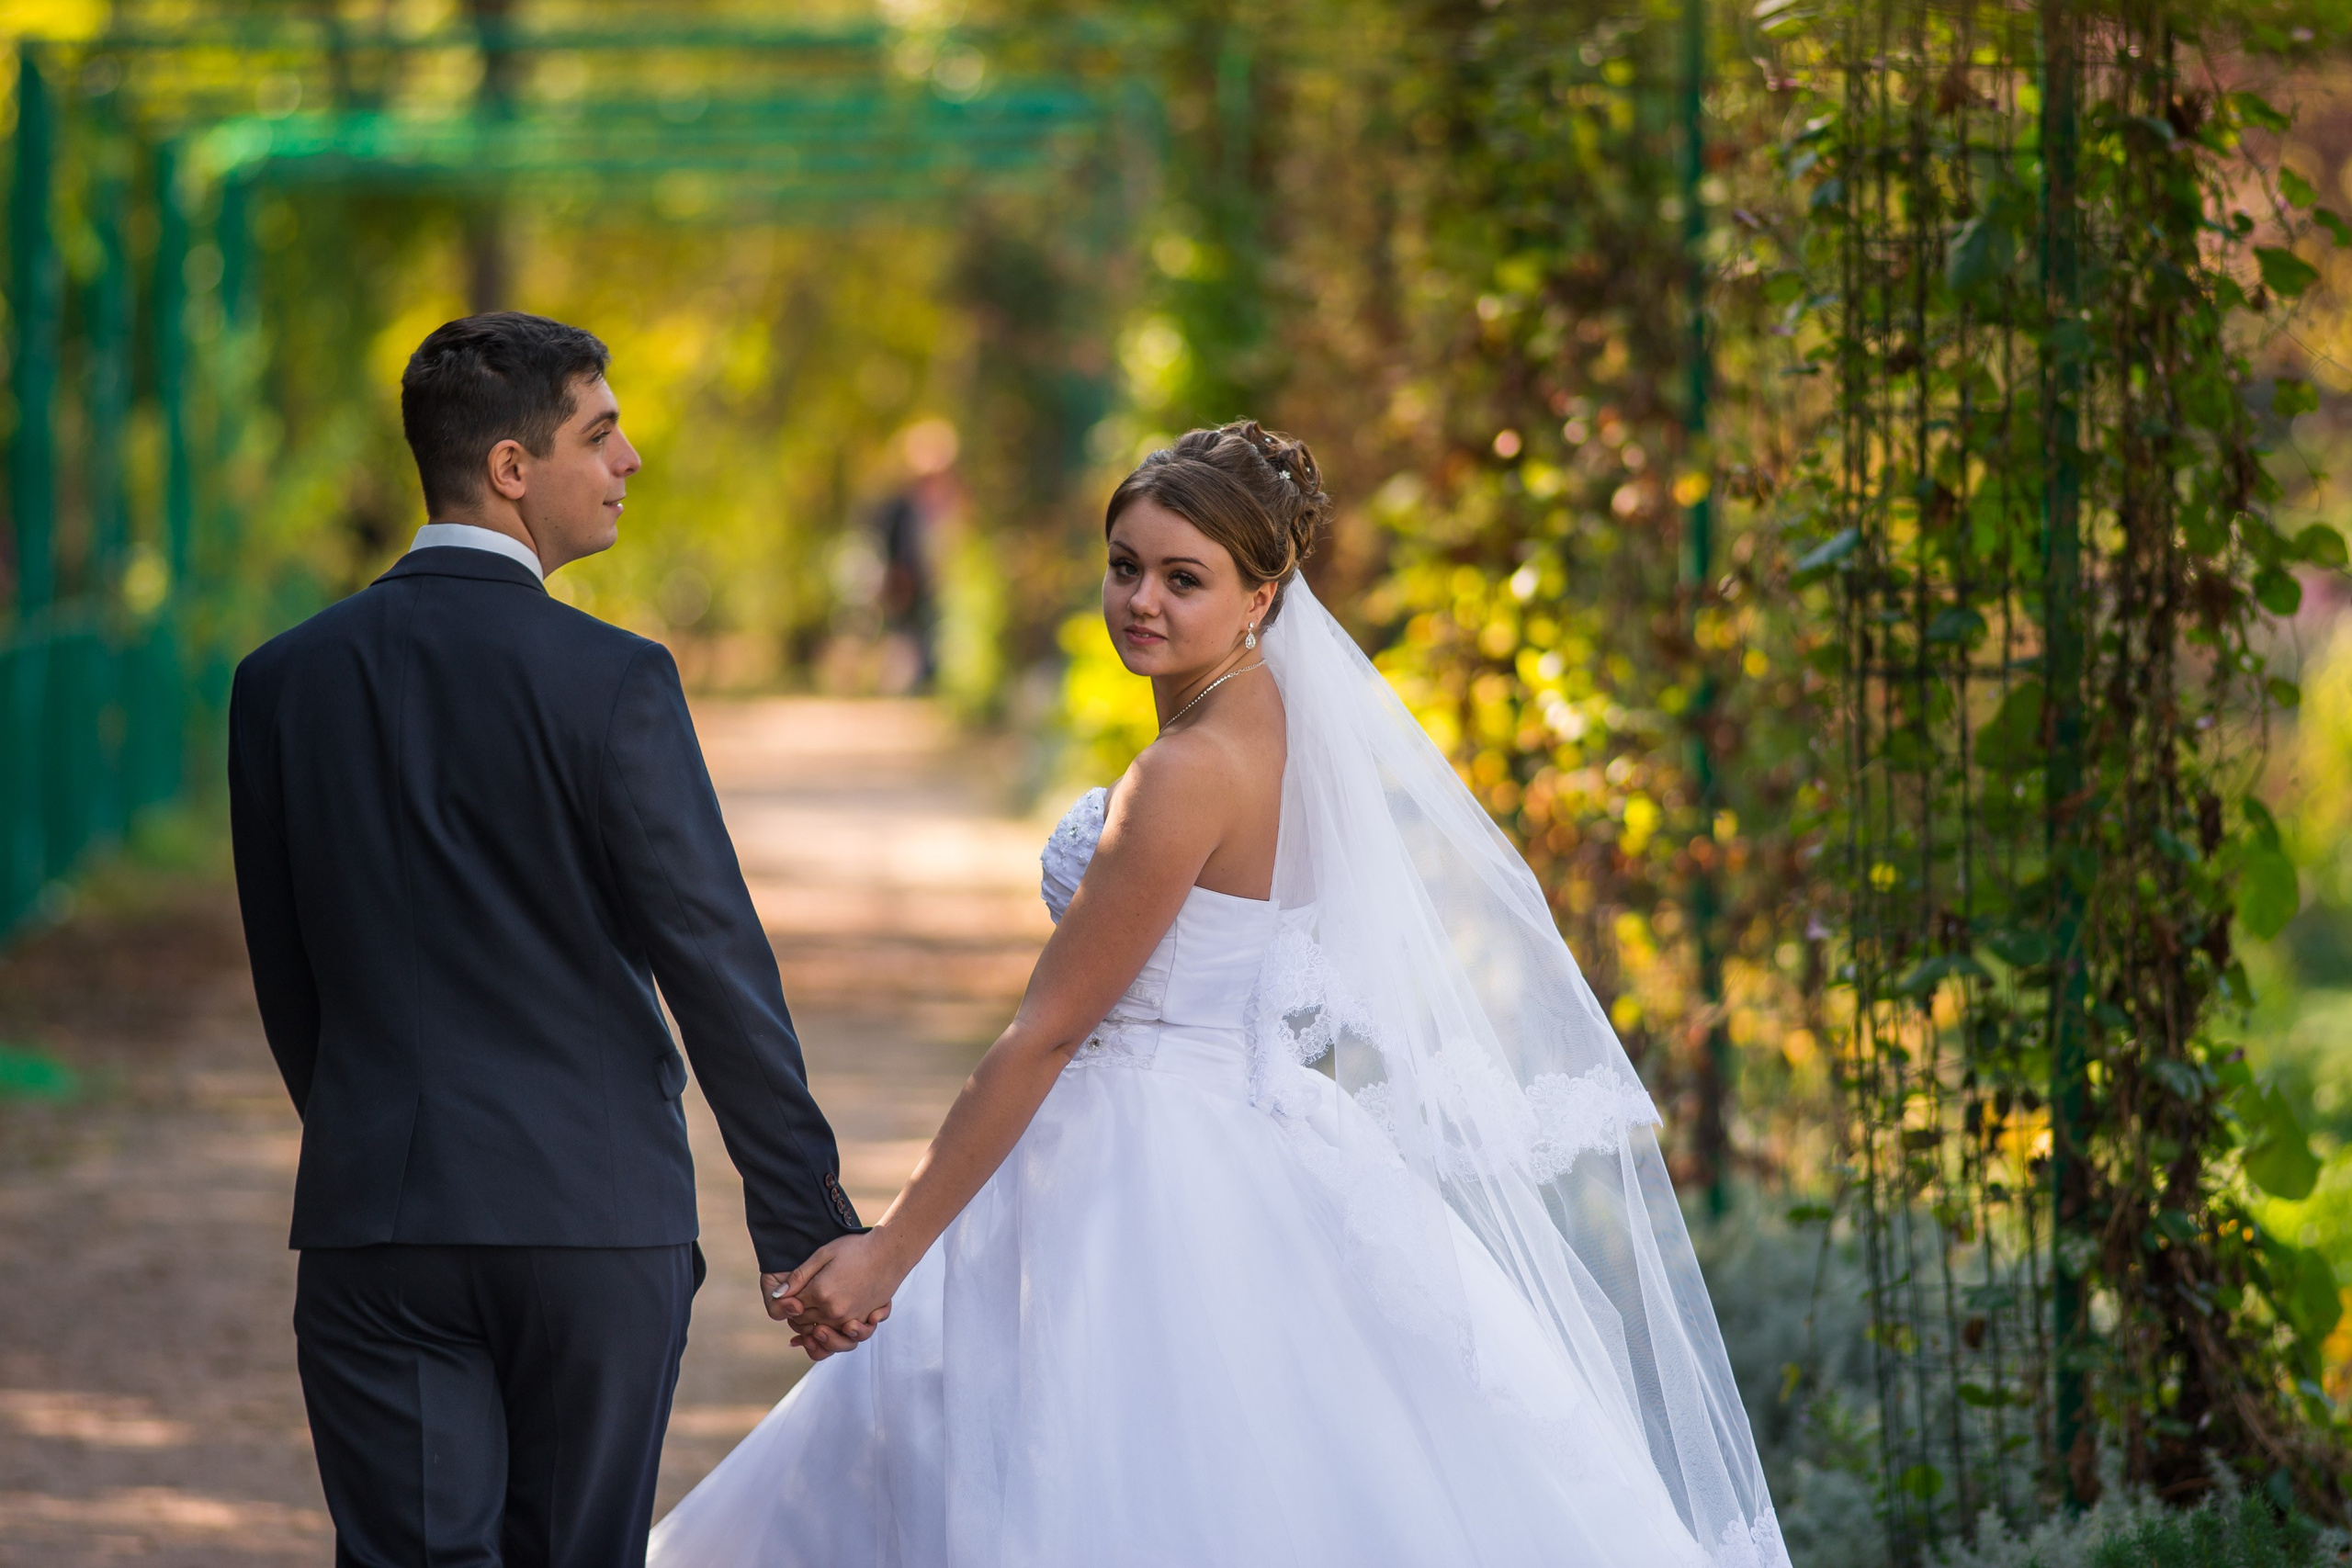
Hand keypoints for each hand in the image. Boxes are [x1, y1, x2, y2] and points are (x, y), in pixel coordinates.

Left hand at [769, 1230, 910, 1350]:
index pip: (793, 1308)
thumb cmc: (855, 1248)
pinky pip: (846, 1337)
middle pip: (806, 1323)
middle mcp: (834, 1311)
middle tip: (799, 1306)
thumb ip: (799, 1277)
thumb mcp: (822, 1254)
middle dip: (799, 1317)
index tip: (791, 1295)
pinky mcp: (864, 1320)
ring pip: (824, 1336)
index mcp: (820, 1293)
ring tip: (814, 1323)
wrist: (889, 1251)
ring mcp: (851, 1318)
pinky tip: (835, 1327)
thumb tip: (778, 1295)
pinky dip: (838, 1336)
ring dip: (816, 1332)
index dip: (789, 1303)